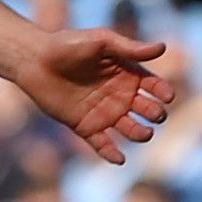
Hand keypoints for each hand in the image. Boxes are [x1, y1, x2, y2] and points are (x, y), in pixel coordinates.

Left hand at [11, 27, 175, 164]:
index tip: (167, 96)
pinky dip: (111, 153)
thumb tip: (162, 47)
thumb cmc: (68, 44)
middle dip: (155, 113)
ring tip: (143, 133)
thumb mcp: (101, 42)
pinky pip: (103, 144)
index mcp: (128, 73)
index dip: (163, 92)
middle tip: (153, 113)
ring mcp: (104, 113)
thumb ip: (129, 48)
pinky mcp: (86, 127)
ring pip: (131, 129)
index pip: (154, 86)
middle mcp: (121, 95)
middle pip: (147, 110)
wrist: (34, 60)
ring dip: (140, 134)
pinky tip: (119, 159)